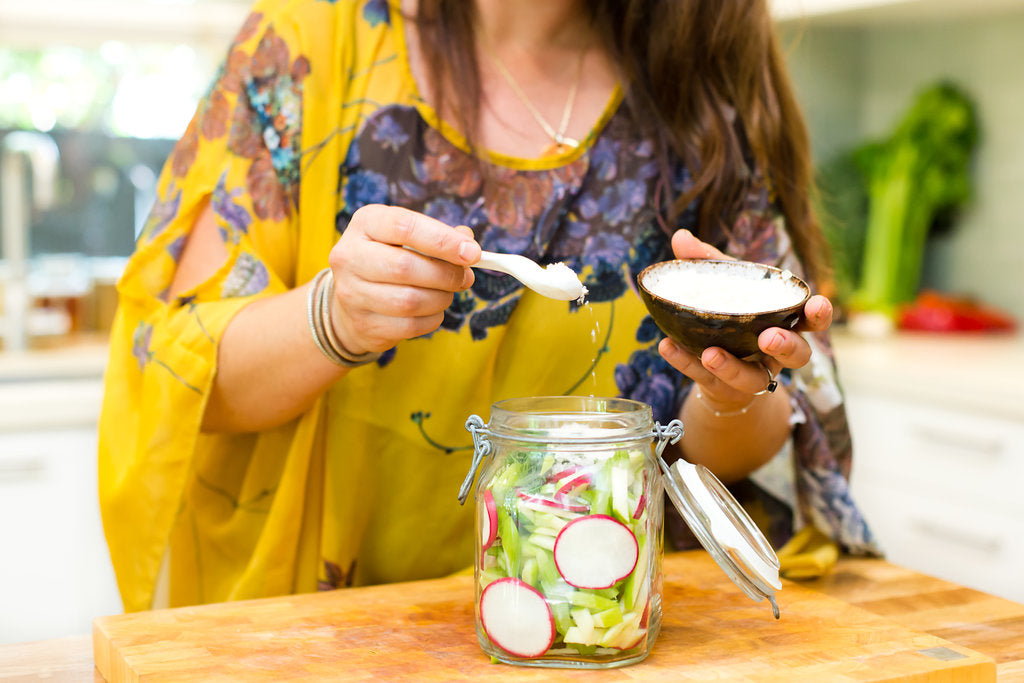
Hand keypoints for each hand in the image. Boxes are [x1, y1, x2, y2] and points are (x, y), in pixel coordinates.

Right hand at [326, 204, 480, 355]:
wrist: (353, 301)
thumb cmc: (389, 260)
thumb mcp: (407, 237)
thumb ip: (439, 236)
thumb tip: (468, 245)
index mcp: (365, 223)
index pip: (405, 226)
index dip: (443, 240)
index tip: (472, 253)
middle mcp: (350, 256)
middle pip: (406, 266)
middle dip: (446, 274)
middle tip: (465, 277)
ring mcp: (352, 293)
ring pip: (409, 300)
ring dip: (441, 298)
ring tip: (447, 293)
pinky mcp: (363, 324)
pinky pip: (410, 325)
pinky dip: (432, 318)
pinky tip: (433, 310)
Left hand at [659, 230, 833, 408]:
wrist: (713, 367)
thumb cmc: (732, 317)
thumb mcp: (723, 287)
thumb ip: (707, 263)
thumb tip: (681, 237)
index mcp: (785, 324)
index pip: (812, 321)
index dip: (819, 314)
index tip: (817, 304)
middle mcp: (776, 354)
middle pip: (796, 355)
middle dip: (785, 346)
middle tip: (768, 337)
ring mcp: (752, 375)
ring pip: (755, 380)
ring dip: (733, 367)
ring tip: (711, 353)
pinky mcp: (723, 389)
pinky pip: (707, 381)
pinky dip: (685, 363)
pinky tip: (667, 346)